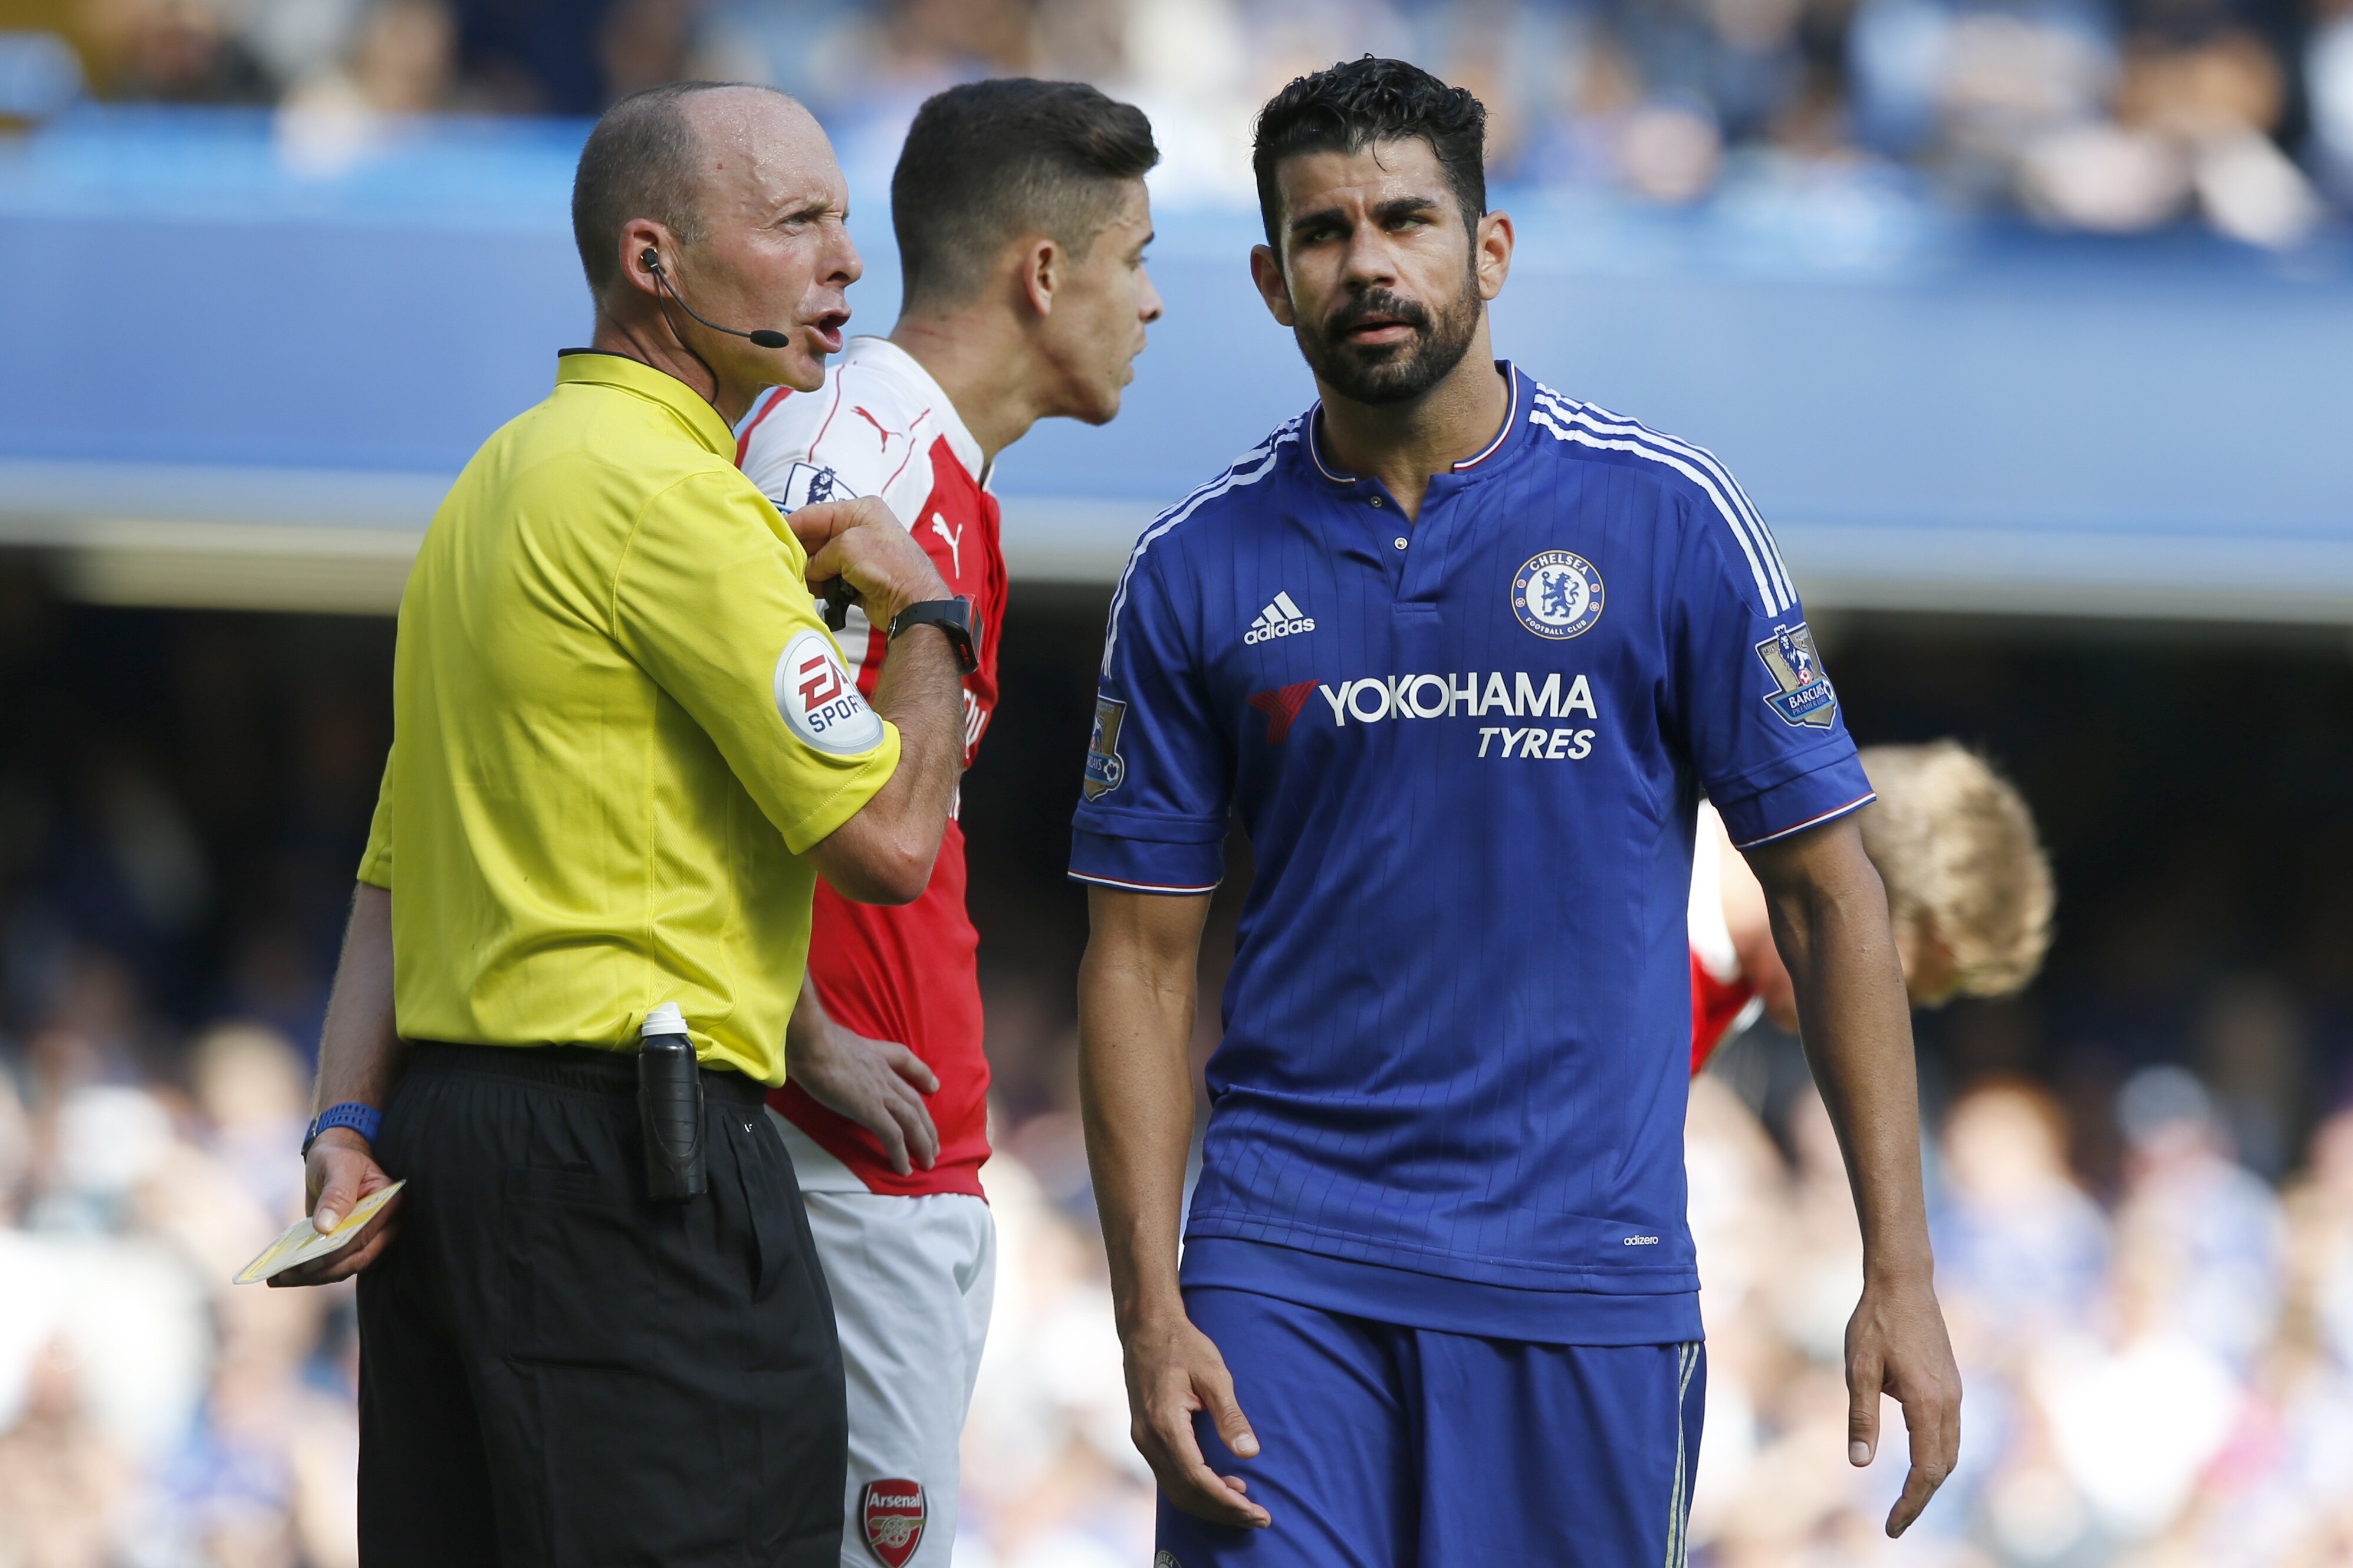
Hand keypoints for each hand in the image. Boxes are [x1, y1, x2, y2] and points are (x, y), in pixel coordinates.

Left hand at [269, 1128, 401, 1287]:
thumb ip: (336, 1194)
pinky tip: (288, 1274)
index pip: (363, 1236)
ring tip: (281, 1278)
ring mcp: (373, 1236)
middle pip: (357, 1258)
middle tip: (287, 1275)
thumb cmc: (340, 1156)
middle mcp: (387, 1224)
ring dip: (316, 1276)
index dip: (335, 1253)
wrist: (338, 1156)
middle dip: (321, 1271)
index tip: (305, 1264)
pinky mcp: (355, 1244)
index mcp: (389, 1202)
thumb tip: (325, 1227)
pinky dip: (315, 1272)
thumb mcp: (338, 1166)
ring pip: (348, 1266)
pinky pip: (338, 1264)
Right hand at [787, 1012, 939, 1175]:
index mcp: (875, 1053)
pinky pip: (893, 1136)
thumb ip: (840, 1050)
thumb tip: (828, 1057)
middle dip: (927, 1124)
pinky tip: (904, 1168)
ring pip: (911, 1120)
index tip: (932, 1086)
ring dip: (922, 1143)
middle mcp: (883, 1073)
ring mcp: (880, 1092)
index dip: (922, 1075)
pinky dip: (901, 1154)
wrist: (810, 1042)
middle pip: (914, 1101)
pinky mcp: (871, 1109)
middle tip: (934, 1144)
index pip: (905, 1061)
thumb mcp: (832, 1039)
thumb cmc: (810, 1039)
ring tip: (929, 1162)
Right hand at [790, 497, 950, 631]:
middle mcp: (859, 529)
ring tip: (792, 578)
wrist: (913, 602)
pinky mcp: (858, 578)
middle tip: (778, 562)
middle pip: (816, 537)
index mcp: (860, 510)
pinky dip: (819, 584)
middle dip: (799, 551)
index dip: (791, 526)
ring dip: (808, 570)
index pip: (815, 514)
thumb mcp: (848, 548)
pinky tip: (808, 590)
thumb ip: (820, 555)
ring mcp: (859, 555)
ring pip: (821, 559)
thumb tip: (808, 569)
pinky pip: (830, 577)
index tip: (769, 537)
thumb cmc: (888, 566)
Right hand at [1121, 1311, 1269, 1528]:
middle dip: (1223, 1511)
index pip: (1197, 1479)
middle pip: (1186, 1493)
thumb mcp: (1213, 1373)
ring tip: (1244, 1505)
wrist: (1145, 1327)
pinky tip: (1222, 1484)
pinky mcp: (1145, 1438)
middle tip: (1258, 1517)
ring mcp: (1143, 1440)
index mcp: (1165, 1423)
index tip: (1256, 1511)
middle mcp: (1148, 1439)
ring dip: (1210, 1504)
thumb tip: (1250, 1452)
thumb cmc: (1182, 1345)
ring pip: (1175, 1490)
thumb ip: (1230, 1415)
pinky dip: (1196, 1490)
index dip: (1227, 1501)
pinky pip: (1169, 1477)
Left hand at [1846, 1270, 1961, 1536]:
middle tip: (1896, 1523)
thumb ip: (1861, 1417)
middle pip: (1943, 1467)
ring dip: (1931, 1480)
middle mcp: (1949, 1402)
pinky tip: (1918, 1462)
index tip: (1893, 1528)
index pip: (1926, 1470)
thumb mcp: (1858, 1369)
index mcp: (1927, 1402)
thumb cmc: (1875, 1321)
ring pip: (1950, 1451)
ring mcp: (1954, 1392)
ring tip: (1905, 1501)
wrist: (1903, 1282)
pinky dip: (1936, 1456)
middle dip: (1921, 1499)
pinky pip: (1950, 1432)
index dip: (1911, 1503)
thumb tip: (1860, 1464)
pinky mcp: (1951, 1384)